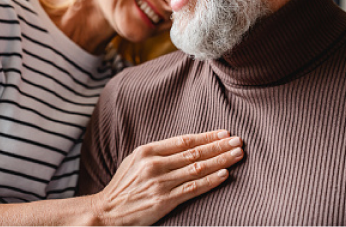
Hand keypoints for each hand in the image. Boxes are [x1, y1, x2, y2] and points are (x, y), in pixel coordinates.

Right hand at [91, 130, 242, 225]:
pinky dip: (211, 181)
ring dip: (221, 160)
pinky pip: (193, 188)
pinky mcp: (164, 201)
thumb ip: (157, 153)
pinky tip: (225, 174)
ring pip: (197, 168)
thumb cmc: (122, 186)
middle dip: (219, 145)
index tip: (224, 132)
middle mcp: (155, 164)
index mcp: (147, 151)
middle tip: (239, 140)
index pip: (184, 140)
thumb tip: (184, 146)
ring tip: (237, 154)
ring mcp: (160, 183)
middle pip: (194, 152)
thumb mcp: (134, 161)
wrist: (106, 211)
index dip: (206, 136)